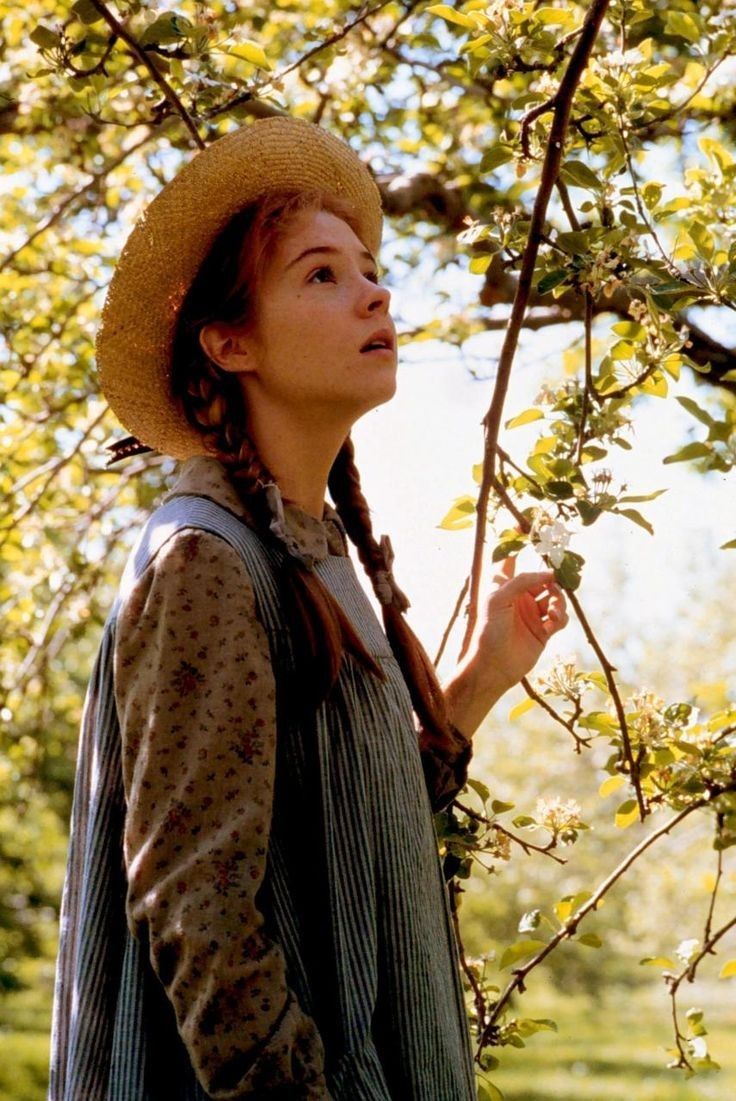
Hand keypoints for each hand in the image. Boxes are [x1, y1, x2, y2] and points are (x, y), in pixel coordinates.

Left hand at [442, 557, 567, 741]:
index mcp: (504, 587)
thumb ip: (523, 581)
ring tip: (552, 607)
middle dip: (551, 576)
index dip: (518, 542)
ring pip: (554, 597)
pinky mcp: (543, 631)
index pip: (511, 559)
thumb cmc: (489, 631)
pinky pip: (560, 618)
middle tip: (558, 575)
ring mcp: (532, 614)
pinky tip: (553, 621)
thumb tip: (549, 574)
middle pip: (541, 578)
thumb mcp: (499, 599)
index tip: (527, 525)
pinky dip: (561, 616)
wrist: (493, 667)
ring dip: (558, 598)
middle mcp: (519, 598)